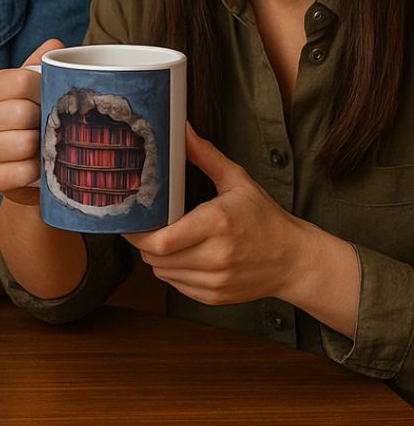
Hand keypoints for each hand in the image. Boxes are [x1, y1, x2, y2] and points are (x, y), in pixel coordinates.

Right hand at [0, 38, 63, 205]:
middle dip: (43, 121)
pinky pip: (21, 171)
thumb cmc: (32, 123)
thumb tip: (55, 44)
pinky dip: (36, 170)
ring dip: (40, 147)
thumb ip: (41, 66)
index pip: (22, 80)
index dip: (44, 91)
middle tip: (48, 127)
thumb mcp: (35, 92)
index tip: (50, 100)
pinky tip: (36, 166)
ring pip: (22, 142)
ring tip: (42, 146)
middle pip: (23, 112)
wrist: (24, 169)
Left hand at [123, 124, 308, 305]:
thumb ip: (205, 154)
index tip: (131, 219)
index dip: (137, 233)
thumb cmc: (265, 218)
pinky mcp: (215, 297)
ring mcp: (215, 281)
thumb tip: (182, 129)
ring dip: (156, 257)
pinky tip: (181, 255)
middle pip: (156, 257)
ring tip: (164, 238)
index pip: (161, 240)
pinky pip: (176, 285)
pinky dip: (171, 271)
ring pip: (162, 272)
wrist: (295, 261)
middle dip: (143, 241)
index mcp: (217, 224)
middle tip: (144, 225)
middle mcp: (215, 256)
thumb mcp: (238, 180)